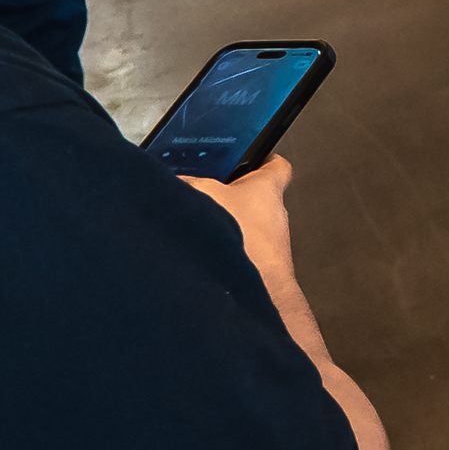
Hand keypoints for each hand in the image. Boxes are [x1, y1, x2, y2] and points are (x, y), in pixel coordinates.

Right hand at [182, 155, 300, 292]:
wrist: (254, 293)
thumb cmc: (244, 242)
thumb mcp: (200, 194)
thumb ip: (187, 183)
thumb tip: (173, 184)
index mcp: (267, 190)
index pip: (275, 167)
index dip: (262, 160)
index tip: (252, 156)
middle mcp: (274, 218)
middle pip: (253, 200)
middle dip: (228, 199)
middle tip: (204, 196)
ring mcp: (268, 249)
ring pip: (243, 232)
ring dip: (222, 232)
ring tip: (195, 232)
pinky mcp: (259, 273)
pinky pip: (237, 258)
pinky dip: (220, 256)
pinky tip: (197, 259)